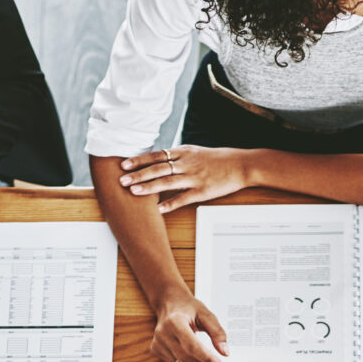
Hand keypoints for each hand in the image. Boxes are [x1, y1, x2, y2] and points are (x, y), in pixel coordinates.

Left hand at [119, 145, 250, 214]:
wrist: (241, 165)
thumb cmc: (218, 159)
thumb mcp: (195, 152)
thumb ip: (177, 156)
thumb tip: (158, 160)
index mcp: (183, 152)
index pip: (156, 155)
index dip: (139, 160)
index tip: (124, 164)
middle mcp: (186, 163)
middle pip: (158, 168)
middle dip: (139, 174)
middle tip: (122, 179)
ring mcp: (194, 177)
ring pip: (168, 181)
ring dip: (150, 187)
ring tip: (134, 191)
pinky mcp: (203, 191)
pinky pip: (184, 198)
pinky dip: (171, 203)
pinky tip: (160, 209)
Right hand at [151, 288, 228, 361]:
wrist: (169, 303)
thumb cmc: (187, 307)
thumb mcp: (206, 314)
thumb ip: (217, 332)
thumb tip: (224, 351)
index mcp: (174, 322)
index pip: (192, 346)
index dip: (207, 359)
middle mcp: (163, 333)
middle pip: (187, 359)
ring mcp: (158, 343)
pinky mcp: (157, 350)